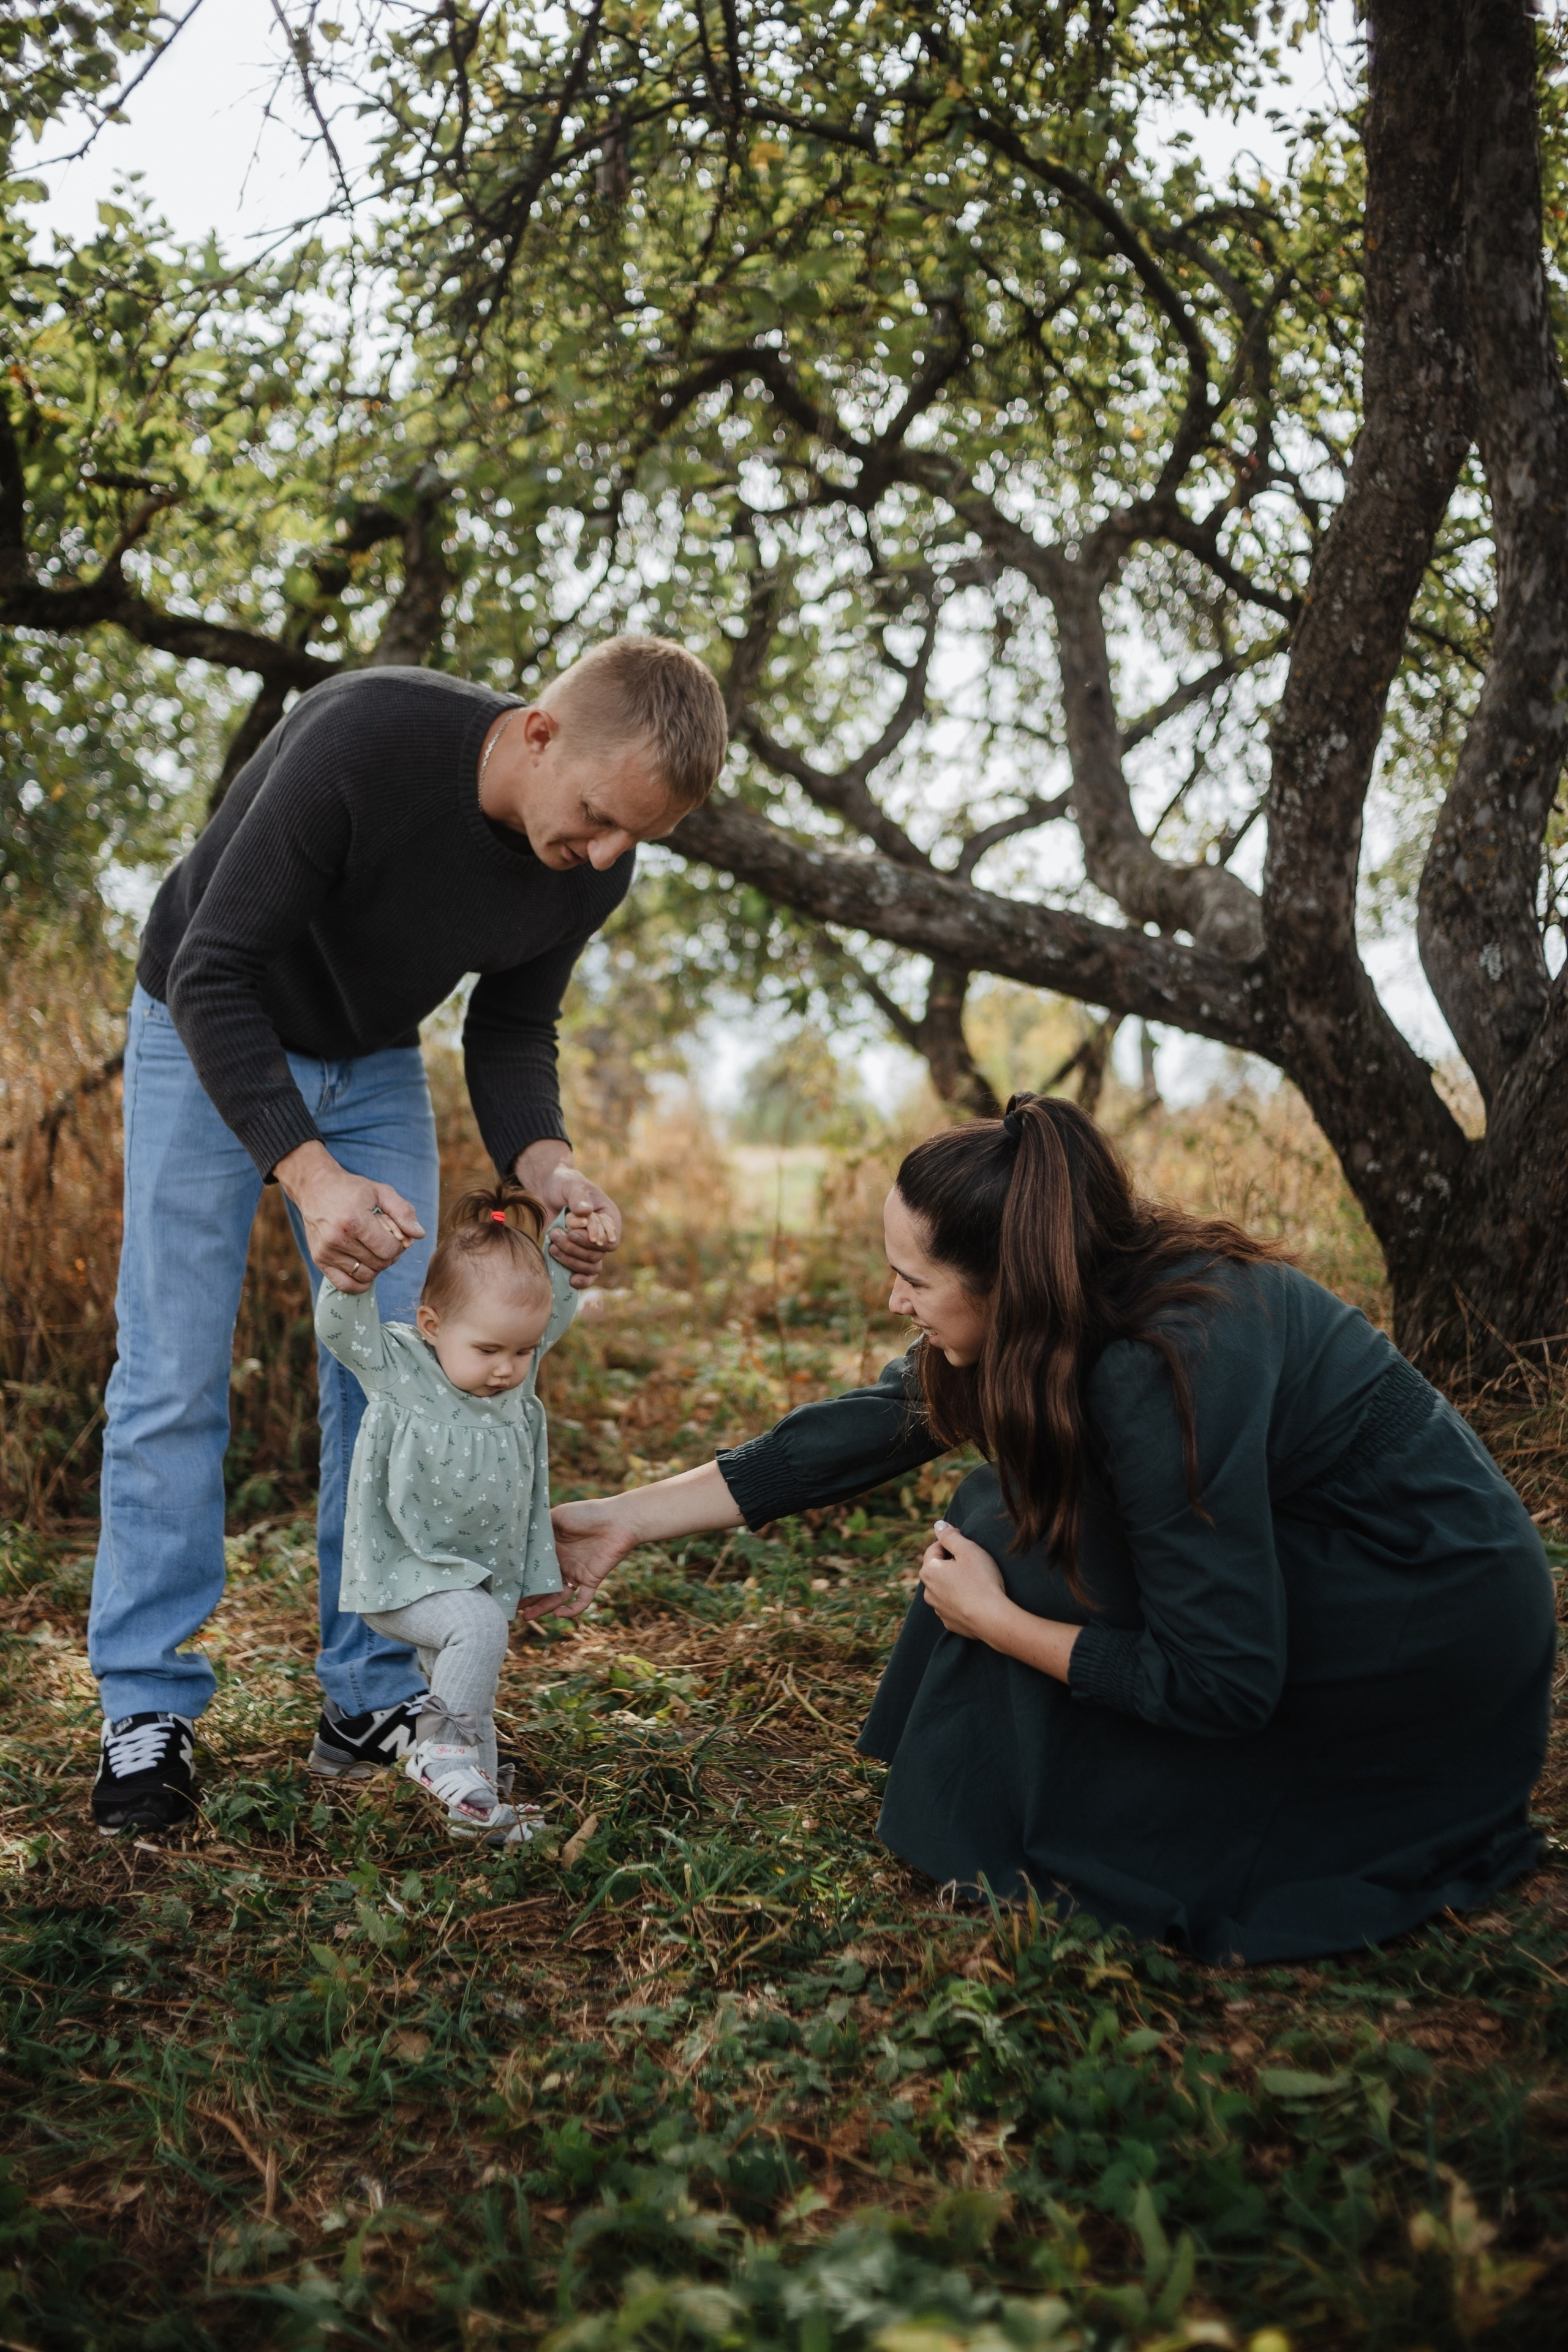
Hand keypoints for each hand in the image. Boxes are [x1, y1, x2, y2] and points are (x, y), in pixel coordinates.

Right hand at [275, 1141, 423, 1292]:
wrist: (315, 1188)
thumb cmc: (351, 1189)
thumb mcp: (381, 1191)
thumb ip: (403, 1211)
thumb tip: (419, 1235)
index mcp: (354, 1221)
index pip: (388, 1249)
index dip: (399, 1245)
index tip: (395, 1234)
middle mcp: (338, 1239)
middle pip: (379, 1264)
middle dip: (389, 1255)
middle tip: (385, 1241)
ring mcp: (326, 1251)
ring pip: (365, 1275)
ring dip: (376, 1267)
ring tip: (374, 1249)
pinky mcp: (319, 1259)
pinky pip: (345, 1285)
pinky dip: (360, 1283)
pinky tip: (365, 1268)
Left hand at [514, 1141, 621, 1288]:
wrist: (549, 1190)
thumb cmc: (564, 1183)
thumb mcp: (571, 1185)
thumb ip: (578, 1196)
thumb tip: (584, 1211)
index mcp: (610, 1218)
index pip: (611, 1240)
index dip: (593, 1242)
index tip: (573, 1232)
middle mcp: (604, 1236)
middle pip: (597, 1256)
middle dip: (575, 1249)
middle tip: (557, 1234)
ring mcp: (590, 1247)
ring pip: (590, 1267)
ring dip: (570, 1260)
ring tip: (553, 1244)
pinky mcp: (577, 1255)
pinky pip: (585, 1274)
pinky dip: (579, 1279)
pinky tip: (570, 1280)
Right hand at [518, 1496, 641, 1621]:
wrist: (619, 1519)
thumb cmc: (588, 1513)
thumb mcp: (558, 1516)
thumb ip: (539, 1528)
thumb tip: (518, 1536)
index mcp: (552, 1548)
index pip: (533, 1567)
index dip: (521, 1577)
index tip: (505, 1585)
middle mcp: (562, 1563)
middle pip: (542, 1585)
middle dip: (527, 1597)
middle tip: (511, 1606)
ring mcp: (576, 1573)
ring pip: (557, 1596)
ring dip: (543, 1608)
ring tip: (526, 1617)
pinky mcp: (591, 1580)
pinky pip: (582, 1600)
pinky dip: (572, 1610)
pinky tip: (559, 1615)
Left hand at [918, 1521, 1015, 1644]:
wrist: (992, 1618)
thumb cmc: (981, 1581)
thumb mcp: (968, 1550)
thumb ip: (950, 1536)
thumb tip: (938, 1526)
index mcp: (929, 1571)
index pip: (935, 1548)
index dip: (952, 1543)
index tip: (968, 1545)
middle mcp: (928, 1591)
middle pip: (939, 1569)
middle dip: (953, 1563)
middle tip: (974, 1564)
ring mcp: (938, 1609)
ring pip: (944, 1587)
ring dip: (955, 1582)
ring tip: (976, 1582)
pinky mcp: (949, 1621)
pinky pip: (952, 1604)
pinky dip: (960, 1599)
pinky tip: (975, 1598)